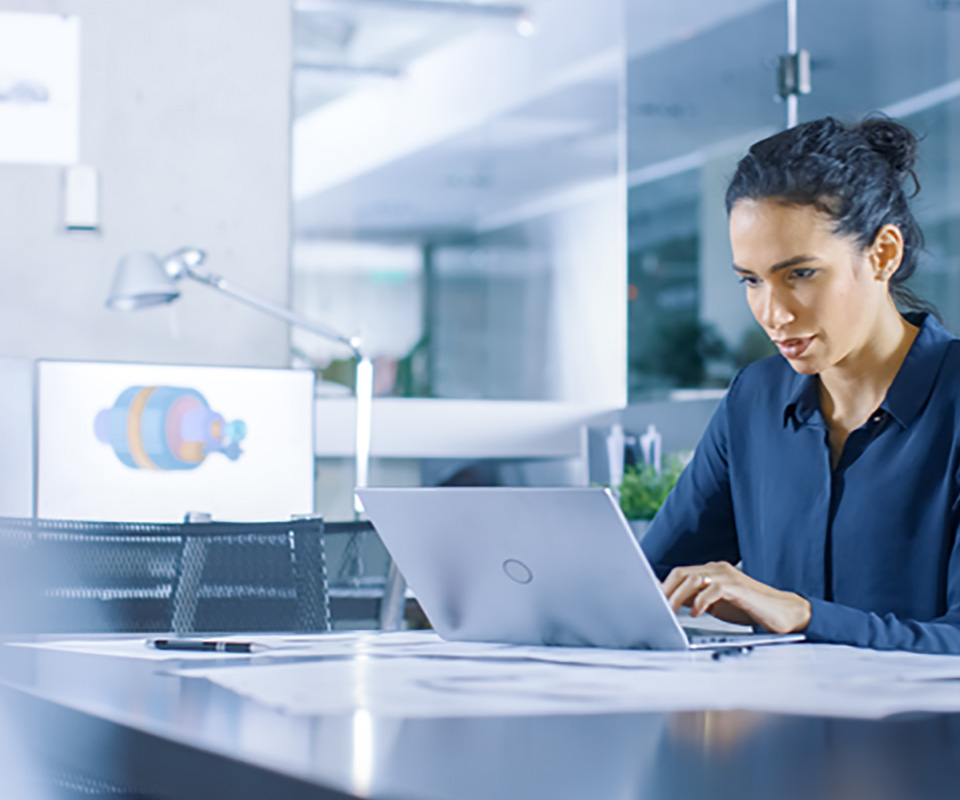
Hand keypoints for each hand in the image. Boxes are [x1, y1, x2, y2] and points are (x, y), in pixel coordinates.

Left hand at [662, 561, 810, 634]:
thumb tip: (671, 603)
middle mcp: (718, 569)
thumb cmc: (749, 608)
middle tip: (657, 608)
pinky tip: (697, 613)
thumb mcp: (716, 605)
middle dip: (667, 591)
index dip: (664, 586)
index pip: (680, 573)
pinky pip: (713, 589)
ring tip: (671, 612)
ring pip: (694, 579)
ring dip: (678, 596)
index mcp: (711, 571)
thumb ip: (695, 600)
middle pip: (682, 573)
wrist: (783, 613)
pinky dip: (701, 601)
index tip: (650, 600)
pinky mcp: (738, 588)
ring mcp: (728, 576)